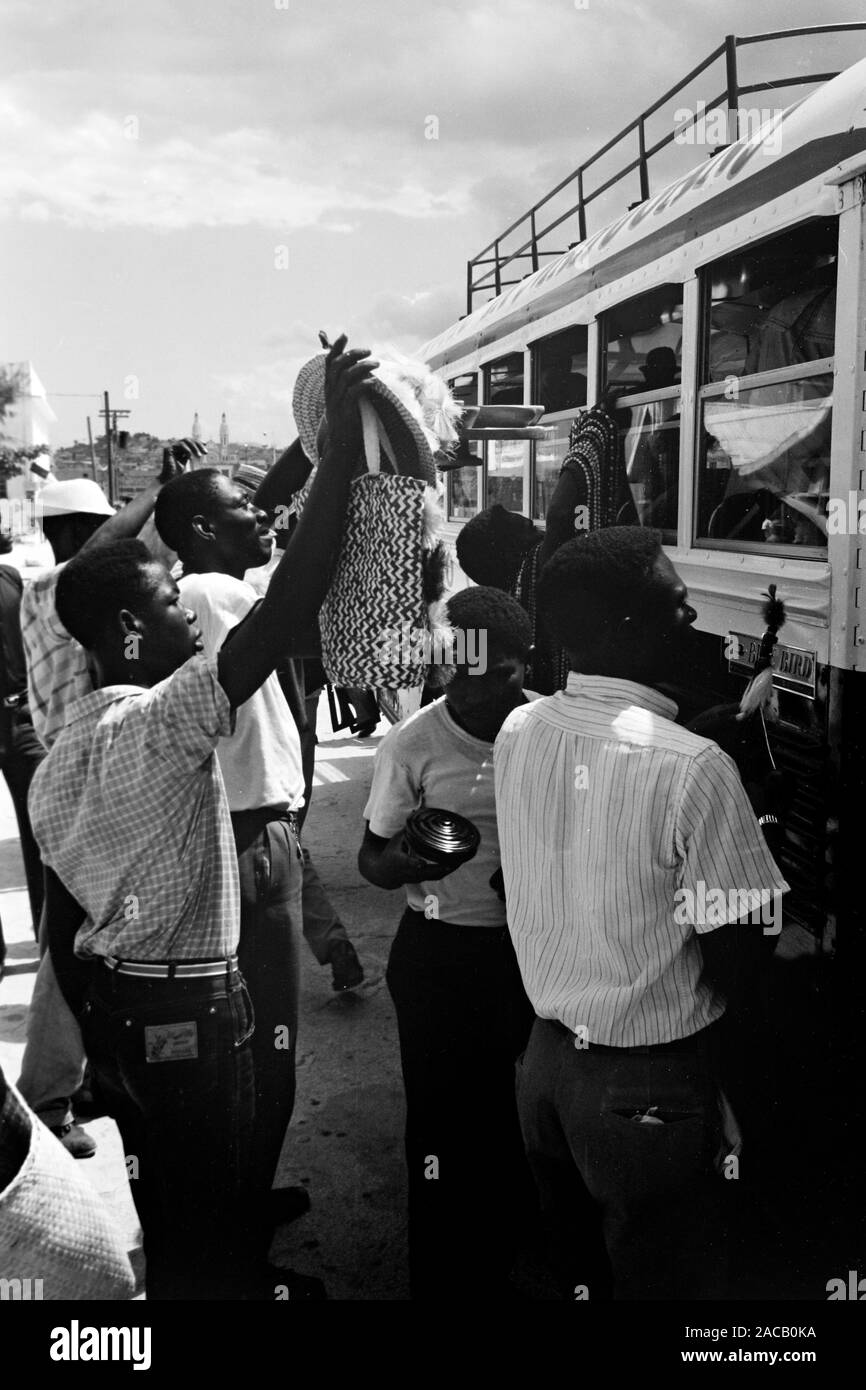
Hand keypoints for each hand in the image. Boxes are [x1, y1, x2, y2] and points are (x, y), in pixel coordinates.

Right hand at [159, 437, 206, 483]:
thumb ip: (195, 455)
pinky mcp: (167, 449)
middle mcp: (176, 447)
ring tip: (199, 455)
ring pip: (184, 441)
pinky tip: (190, 455)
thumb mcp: (191, 463)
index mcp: (180, 450)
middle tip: (205, 452)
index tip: (205, 444)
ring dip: (193, 447)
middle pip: (188, 440)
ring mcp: (171, 447)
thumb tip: (204, 447)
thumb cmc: (181, 475)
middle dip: (198, 444)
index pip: (190, 442)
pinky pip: (179, 445)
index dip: (198, 442)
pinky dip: (186, 449)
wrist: (171, 481)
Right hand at [321, 333, 377, 459]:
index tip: (344, 334)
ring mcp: (337, 401)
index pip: (329, 361)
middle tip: (369, 351)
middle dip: (353, 354)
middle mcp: (330, 391)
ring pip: (346, 376)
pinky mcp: (345, 411)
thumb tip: (364, 369)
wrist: (340, 444)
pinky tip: (373, 382)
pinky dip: (364, 384)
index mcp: (329, 386)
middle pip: (338, 364)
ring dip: (362, 367)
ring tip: (376, 364)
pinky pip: (353, 393)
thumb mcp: (345, 399)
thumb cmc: (346, 420)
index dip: (336, 347)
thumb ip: (349, 384)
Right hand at [381, 829, 456, 885]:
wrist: (386, 873)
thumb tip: (417, 812)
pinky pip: (437, 876)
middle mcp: (409, 872)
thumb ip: (408, 829)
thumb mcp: (396, 839)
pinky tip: (457, 862)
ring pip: (435, 876)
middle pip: (427, 873)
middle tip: (455, 860)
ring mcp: (417, 877)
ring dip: (448, 869)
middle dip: (441, 867)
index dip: (415, 864)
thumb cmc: (391, 852)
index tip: (421, 863)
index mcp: (400, 861)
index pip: (408, 863)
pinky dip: (447, 870)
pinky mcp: (423, 878)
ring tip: (461, 859)